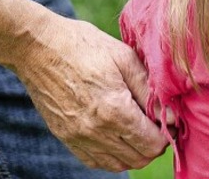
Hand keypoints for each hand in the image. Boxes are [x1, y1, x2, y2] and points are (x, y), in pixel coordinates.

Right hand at [13, 9, 168, 171]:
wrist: (37, 47)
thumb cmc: (82, 44)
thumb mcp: (122, 56)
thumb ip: (149, 89)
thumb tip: (171, 114)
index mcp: (114, 109)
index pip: (152, 143)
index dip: (165, 133)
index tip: (166, 118)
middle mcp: (96, 131)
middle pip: (138, 159)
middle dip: (152, 144)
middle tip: (153, 123)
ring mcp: (78, 138)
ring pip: (118, 164)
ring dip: (132, 152)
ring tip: (135, 128)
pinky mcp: (65, 138)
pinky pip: (96, 161)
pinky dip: (111, 155)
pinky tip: (114, 134)